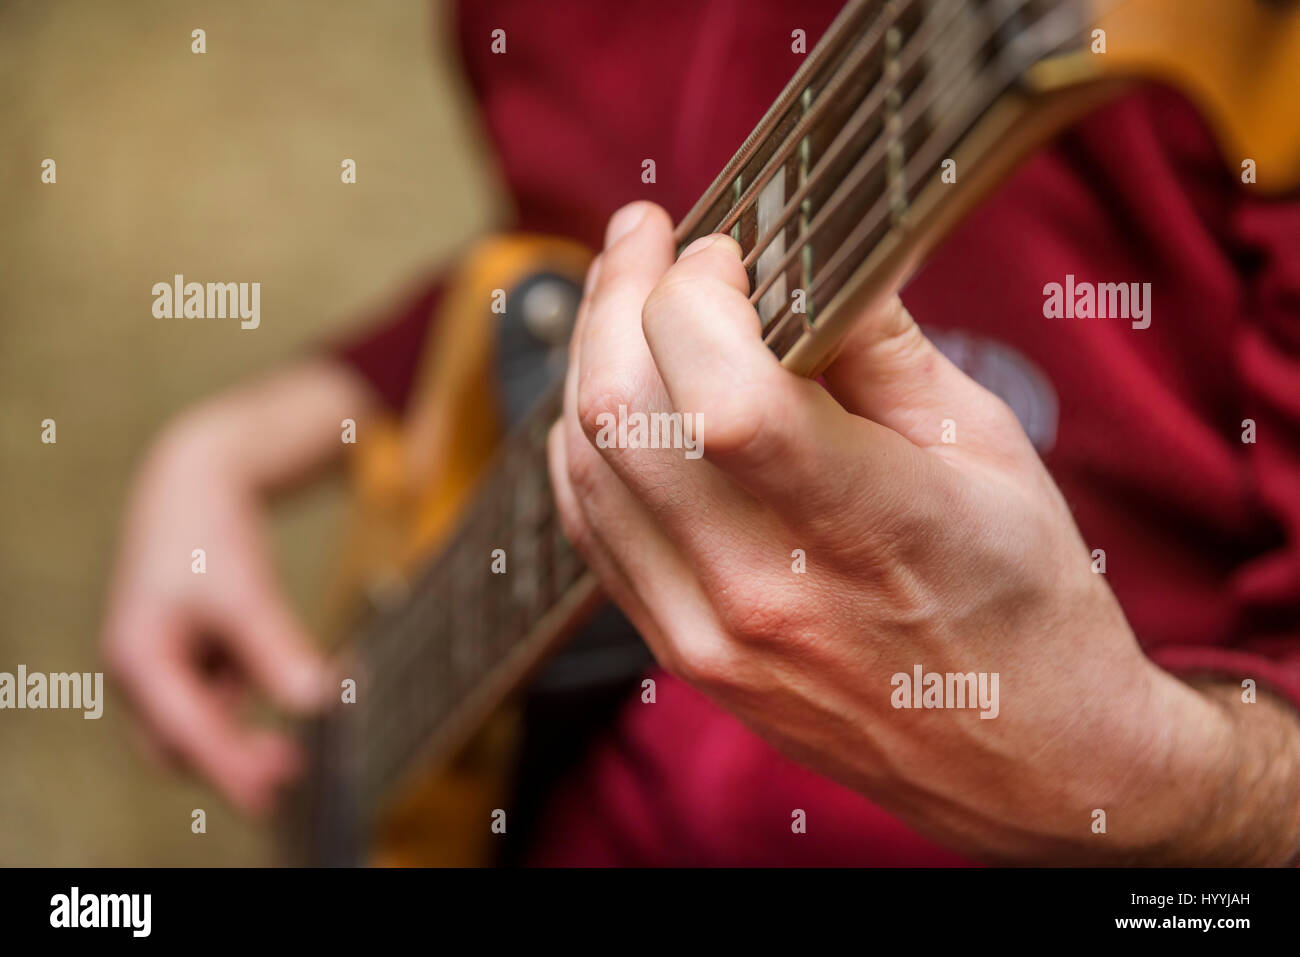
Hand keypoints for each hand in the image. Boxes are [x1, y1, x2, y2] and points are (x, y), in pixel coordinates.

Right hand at [102, 361, 363, 813]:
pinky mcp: (188, 651)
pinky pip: (219, 692)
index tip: (271, 793)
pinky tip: (295, 683)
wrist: (196, 480)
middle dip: (233, 762)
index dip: (229, 770)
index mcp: (138, 658)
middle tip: (294, 771)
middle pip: (181, 744)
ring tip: (302, 737)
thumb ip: (276, 650)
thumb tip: (317, 702)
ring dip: (244, 733)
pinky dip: (252, 695)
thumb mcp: (246, 593)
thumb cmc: (209, 534)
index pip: (183, 734)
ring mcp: (162, 662)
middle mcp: (141, 669)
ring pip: (203, 720)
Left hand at [548, 201, 1299, 862]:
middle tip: (642, 239)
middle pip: (620, 410)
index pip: (720, 384)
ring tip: (621, 301)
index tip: (721, 249)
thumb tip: (800, 256)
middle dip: (616, 295)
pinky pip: (590, 528)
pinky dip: (586, 444)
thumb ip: (879, 343)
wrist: (1017, 755)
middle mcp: (758, 589)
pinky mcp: (680, 653)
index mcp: (859, 526)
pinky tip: (612, 395)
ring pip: (584, 464)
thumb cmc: (1022, 601)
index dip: (695, 289)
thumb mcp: (984, 446)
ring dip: (589, 360)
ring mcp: (704, 633)